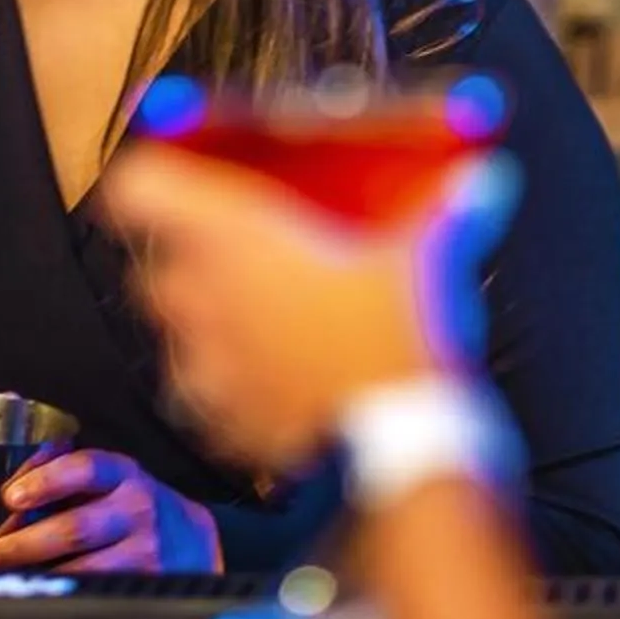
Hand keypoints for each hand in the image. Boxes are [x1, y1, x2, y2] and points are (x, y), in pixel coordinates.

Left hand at [0, 448, 221, 572]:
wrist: (194, 542)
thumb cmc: (133, 505)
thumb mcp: (108, 476)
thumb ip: (60, 463)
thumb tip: (10, 434)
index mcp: (122, 473)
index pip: (85, 468)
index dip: (46, 480)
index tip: (10, 496)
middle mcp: (137, 508)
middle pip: (75, 528)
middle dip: (24, 544)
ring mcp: (144, 549)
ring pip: (83, 566)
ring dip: (36, 574)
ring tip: (2, 577)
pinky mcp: (145, 583)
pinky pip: (96, 589)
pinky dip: (62, 593)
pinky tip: (38, 594)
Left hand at [103, 143, 518, 472]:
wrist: (400, 440)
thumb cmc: (398, 330)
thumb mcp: (428, 253)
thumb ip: (448, 210)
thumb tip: (482, 179)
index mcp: (232, 236)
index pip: (136, 188)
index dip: (149, 178)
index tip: (171, 178)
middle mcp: (202, 297)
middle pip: (151, 266)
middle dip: (184, 260)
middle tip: (236, 257)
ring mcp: (206, 364)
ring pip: (173, 335)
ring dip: (202, 327)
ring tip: (257, 325)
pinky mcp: (222, 421)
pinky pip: (203, 396)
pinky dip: (226, 387)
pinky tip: (271, 381)